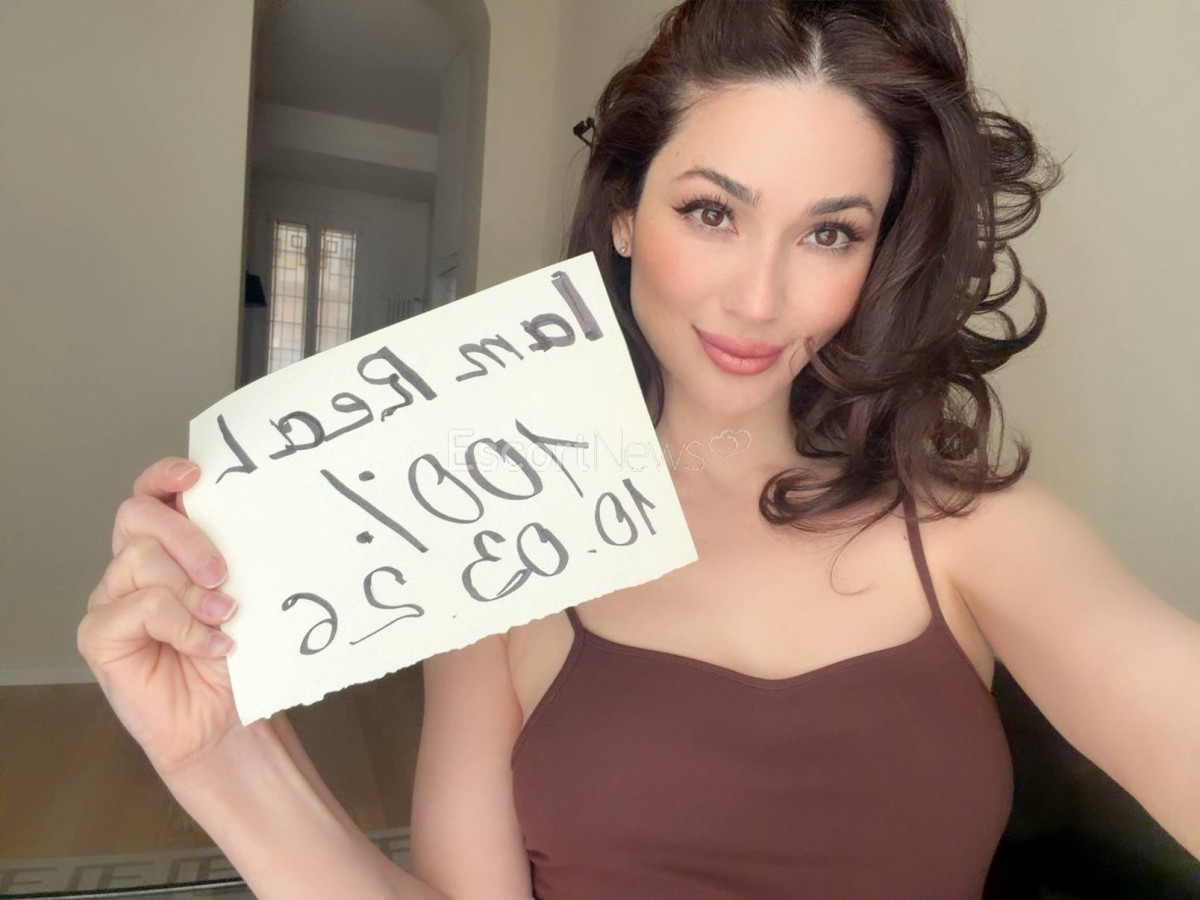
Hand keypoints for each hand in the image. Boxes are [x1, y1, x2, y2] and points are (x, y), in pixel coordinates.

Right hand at [78, 456, 245, 776]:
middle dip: (187, 537)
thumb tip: (250, 516)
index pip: (152, 494)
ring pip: (139, 558)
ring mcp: (113, 598)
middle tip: (223, 575)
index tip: (195, 474)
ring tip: (225, 618)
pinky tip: (211, 646)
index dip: (165, 475)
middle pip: (138, 515)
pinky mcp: (100, 635)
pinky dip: (182, 625)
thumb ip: (234, 554)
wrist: (230, 720)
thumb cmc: (239, 656)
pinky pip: (138, 608)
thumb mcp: (246, 593)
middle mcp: (135, 565)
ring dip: (190, 589)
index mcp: (169, 547)